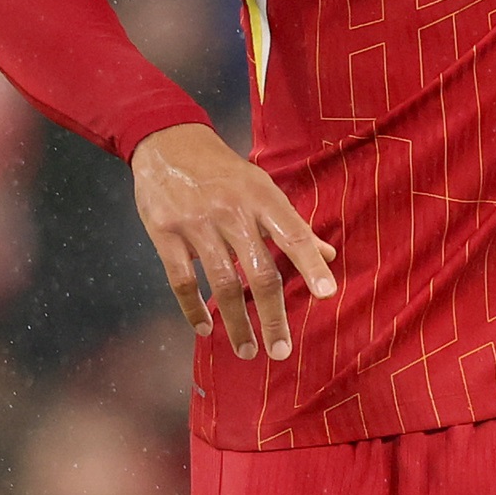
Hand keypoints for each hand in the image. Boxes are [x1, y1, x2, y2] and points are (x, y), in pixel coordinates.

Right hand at [133, 122, 336, 360]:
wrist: (168, 143)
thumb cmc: (223, 171)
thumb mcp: (262, 186)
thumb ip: (292, 223)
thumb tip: (329, 254)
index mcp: (261, 197)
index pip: (293, 235)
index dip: (311, 265)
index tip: (327, 296)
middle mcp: (231, 211)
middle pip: (258, 271)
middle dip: (272, 316)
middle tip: (281, 350)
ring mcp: (196, 224)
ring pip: (221, 284)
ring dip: (236, 323)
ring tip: (248, 351)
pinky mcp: (165, 234)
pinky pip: (181, 280)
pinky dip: (193, 309)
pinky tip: (205, 329)